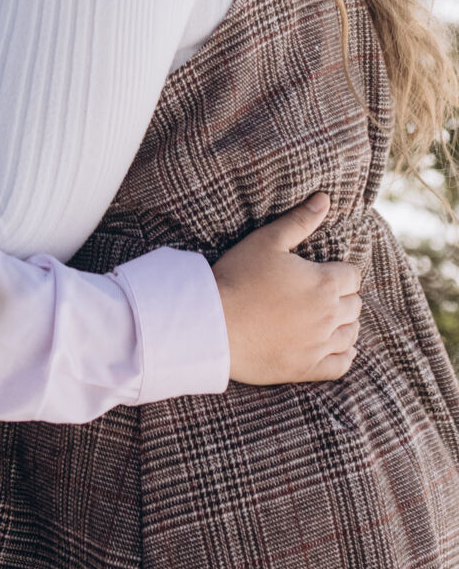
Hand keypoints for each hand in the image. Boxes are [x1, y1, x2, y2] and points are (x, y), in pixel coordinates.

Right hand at [212, 191, 361, 384]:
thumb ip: (299, 220)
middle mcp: (329, 316)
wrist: (214, 324)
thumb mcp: (267, 241)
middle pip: (355, 306)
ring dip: (345, 324)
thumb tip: (325, 199)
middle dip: (344, 296)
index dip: (342, 271)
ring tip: (329, 317)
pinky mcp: (308, 369)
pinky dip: (345, 355)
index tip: (327, 270)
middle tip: (325, 292)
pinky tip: (338, 348)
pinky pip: (342, 365)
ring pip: (351, 335)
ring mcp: (320, 345)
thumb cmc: (239, 277)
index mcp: (324, 283)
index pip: (353, 276)